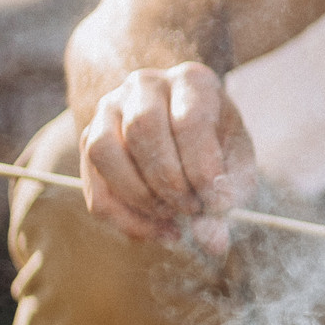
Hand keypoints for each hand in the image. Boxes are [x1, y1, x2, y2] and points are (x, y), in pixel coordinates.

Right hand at [78, 63, 254, 254]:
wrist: (184, 124)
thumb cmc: (218, 143)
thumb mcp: (236, 162)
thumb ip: (230, 196)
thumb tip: (213, 243)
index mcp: (191, 81)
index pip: (190, 121)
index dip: (203, 168)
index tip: (219, 204)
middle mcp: (144, 85)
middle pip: (142, 130)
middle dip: (169, 182)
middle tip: (194, 210)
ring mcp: (108, 109)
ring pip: (104, 152)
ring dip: (140, 197)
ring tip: (174, 219)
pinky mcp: (88, 139)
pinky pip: (94, 186)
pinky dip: (123, 218)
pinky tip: (157, 231)